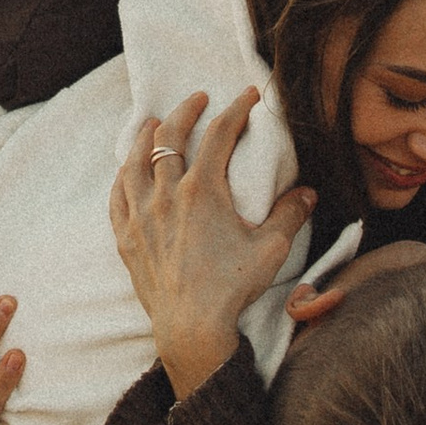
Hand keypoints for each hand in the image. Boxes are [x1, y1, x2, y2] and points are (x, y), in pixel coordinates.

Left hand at [111, 86, 313, 398]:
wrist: (191, 328)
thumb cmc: (232, 288)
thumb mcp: (271, 248)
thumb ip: (291, 214)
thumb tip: (307, 192)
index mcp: (203, 190)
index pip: (220, 135)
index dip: (236, 110)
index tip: (248, 96)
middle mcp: (166, 195)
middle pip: (169, 137)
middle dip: (185, 111)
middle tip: (198, 99)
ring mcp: (141, 215)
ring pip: (134, 161)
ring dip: (145, 136)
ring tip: (153, 123)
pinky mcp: (127, 238)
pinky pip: (117, 197)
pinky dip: (123, 176)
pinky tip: (126, 171)